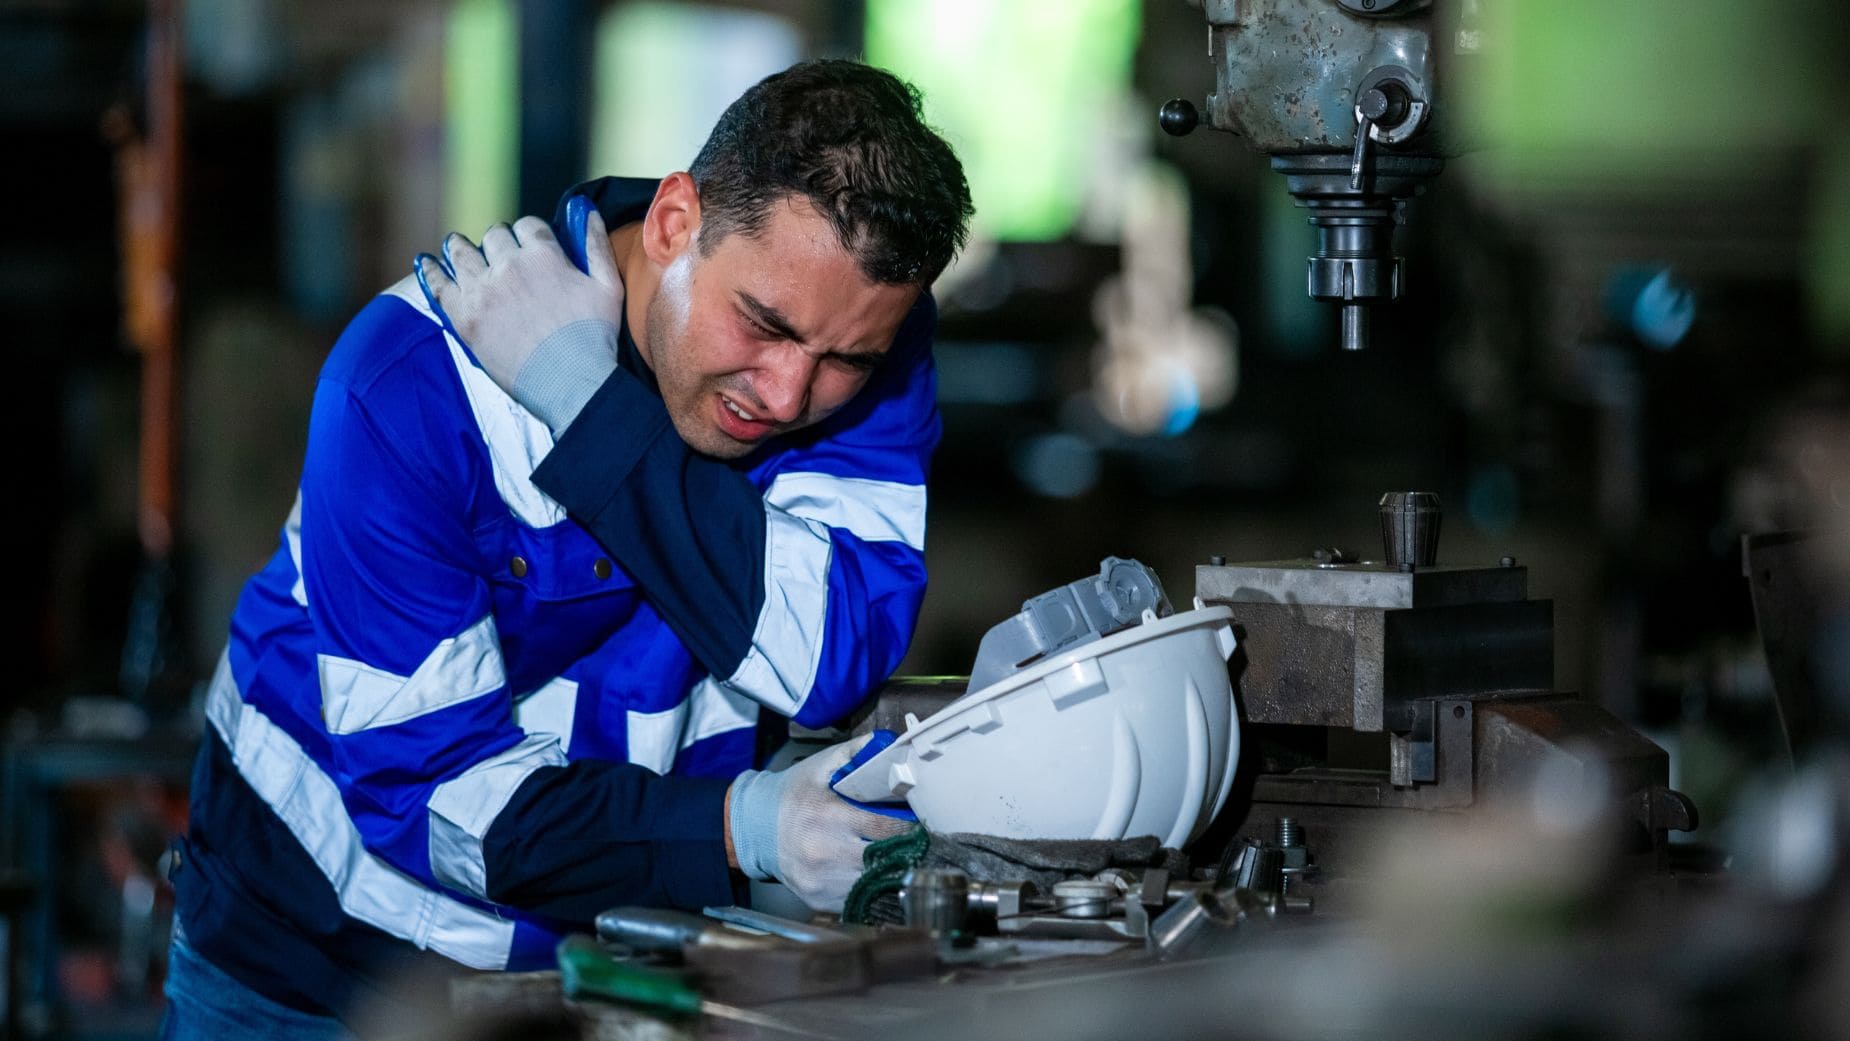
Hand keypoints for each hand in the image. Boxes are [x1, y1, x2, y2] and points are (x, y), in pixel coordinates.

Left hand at [415, 208, 622, 433]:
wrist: (570, 383)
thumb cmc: (594, 337)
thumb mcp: (608, 286)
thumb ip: (595, 243)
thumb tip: (584, 206)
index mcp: (544, 255)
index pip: (528, 226)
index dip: (529, 234)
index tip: (528, 245)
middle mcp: (509, 266)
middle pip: (494, 236)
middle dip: (498, 242)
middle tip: (497, 254)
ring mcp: (482, 291)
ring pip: (461, 252)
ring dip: (460, 247)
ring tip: (456, 246)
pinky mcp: (464, 317)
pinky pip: (438, 284)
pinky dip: (430, 270)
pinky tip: (425, 263)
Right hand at [727, 735, 912, 911]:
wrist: (755, 829)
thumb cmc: (793, 795)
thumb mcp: (821, 766)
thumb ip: (856, 752)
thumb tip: (890, 745)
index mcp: (830, 816)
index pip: (887, 827)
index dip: (911, 825)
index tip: (921, 822)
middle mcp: (826, 853)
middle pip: (886, 858)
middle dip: (906, 850)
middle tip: (918, 841)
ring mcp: (823, 882)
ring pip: (876, 884)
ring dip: (891, 871)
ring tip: (899, 858)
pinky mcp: (820, 901)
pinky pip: (859, 899)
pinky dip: (872, 888)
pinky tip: (875, 874)